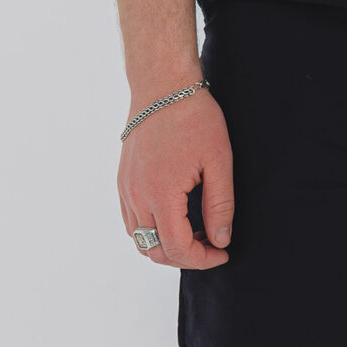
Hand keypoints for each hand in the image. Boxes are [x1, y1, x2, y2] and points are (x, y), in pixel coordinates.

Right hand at [118, 84, 233, 269]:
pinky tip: (177, 217)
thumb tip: (220, 240)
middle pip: (155, 251)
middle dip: (186, 257)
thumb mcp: (219, 162)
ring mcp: (125, 189)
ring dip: (167, 246)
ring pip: (140, 240)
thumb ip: (220, 205)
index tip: (223, 253)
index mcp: (160, 193)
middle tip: (213, 244)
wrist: (162, 86)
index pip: (177, 247)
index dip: (202, 259)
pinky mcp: (122, 181)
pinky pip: (132, 221)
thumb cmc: (195, 119)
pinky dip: (152, 231)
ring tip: (196, 232)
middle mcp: (136, 195)